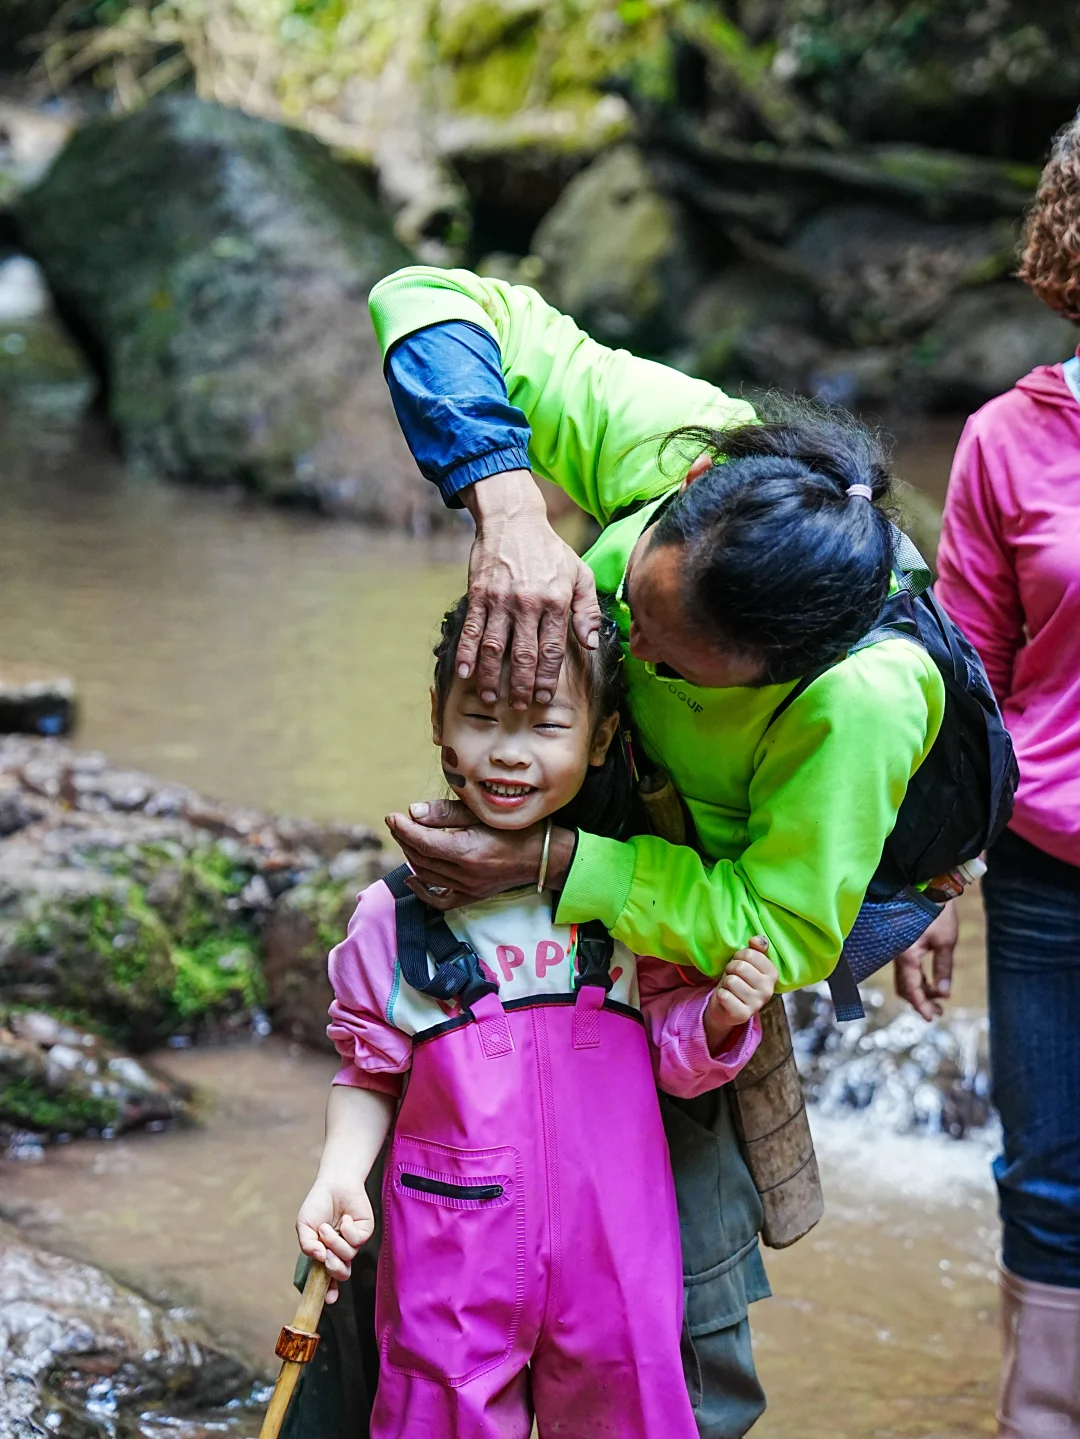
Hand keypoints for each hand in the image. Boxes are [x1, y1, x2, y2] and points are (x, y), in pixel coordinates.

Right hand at [296, 1175, 373, 1304]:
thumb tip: (318, 1258)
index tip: (328, 1300)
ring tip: (327, 1227)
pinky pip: (358, 1240)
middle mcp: (340, 1251)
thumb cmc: (318, 1204)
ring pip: (348, 1256)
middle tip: (325, 1252)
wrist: (334, 1183)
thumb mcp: (304, 1225)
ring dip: (335, 1242)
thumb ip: (307, 1244)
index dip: (328, 1291)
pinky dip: (348, 1230)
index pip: (327, 1278)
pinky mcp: (365, 1232)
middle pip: (341, 1273)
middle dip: (333, 1267)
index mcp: (325, 1253)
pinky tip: (345, 1219)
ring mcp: (353, 1242)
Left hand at [386, 799, 574, 909]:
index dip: (403, 828)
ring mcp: (468, 888)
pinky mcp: (473, 895)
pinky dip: (423, 889)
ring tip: (407, 839)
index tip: (392, 816)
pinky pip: (440, 899)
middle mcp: (464, 874)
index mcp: (466, 851)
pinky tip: (413, 877)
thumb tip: (413, 812)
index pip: (422, 842)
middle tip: (398, 824)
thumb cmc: (519, 829)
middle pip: (421, 858)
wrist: (546, 856)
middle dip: (405, 839)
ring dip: (412, 857)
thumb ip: (447, 814)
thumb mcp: (484, 814)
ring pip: (426, 875)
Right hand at [460, 470, 602, 709]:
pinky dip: (466, 653)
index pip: (551, 649)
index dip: (547, 677)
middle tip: (518, 705)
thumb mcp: (579, 573)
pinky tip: (463, 672)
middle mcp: (528, 603)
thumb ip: (587, 609)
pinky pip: (471, 629)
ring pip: (494, 647)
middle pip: (523, 654)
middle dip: (520, 685)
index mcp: (555, 601)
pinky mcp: (478, 594)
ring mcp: (500, 600)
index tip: (542, 697)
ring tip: (490, 697)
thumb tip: (590, 642)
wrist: (513, 519)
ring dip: (491, 676)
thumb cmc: (549, 550)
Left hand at [704, 936, 776, 1053]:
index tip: (740, 963)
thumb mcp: (747, 962)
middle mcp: (768, 990)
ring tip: (730, 987)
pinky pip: (724, 996)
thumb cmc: (738, 979)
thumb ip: (755, 949)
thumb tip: (757, 940)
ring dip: (726, 983)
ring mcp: (757, 1004)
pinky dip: (721, 995)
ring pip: (731, 981)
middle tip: (733, 976)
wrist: (726, 1006)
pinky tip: (726, 999)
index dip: (739, 956)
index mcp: (772, 973)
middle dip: (731, 969)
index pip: (750, 953)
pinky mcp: (743, 1015)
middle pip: (740, 966)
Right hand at [893, 903, 958, 1020]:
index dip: (921, 1006)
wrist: (925, 885)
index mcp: (906, 956)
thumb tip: (943, 994)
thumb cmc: (936, 912)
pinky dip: (916, 978)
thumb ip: (943, 969)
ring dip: (919, 990)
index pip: (911, 990)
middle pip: (904, 987)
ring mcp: (897, 950)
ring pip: (904, 978)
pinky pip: (905, 968)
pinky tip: (930, 981)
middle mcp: (897, 955)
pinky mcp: (901, 944)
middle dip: (920, 1001)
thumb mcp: (946, 942)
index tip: (931, 1018)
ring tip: (937, 998)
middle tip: (938, 1011)